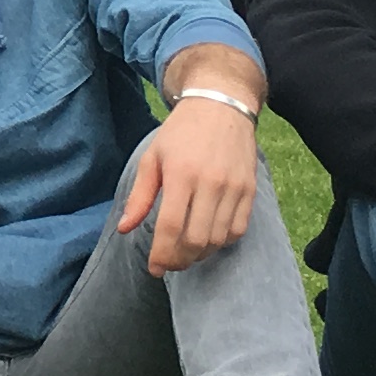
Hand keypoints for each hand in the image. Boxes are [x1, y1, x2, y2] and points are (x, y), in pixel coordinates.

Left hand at [118, 98, 260, 273]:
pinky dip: (222, 243)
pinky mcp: (250, 190)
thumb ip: (140, 196)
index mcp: (181, 174)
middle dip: (180, 260)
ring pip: (218, 238)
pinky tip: (208, 240)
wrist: (221, 107)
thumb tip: (124, 228)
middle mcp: (210, 183)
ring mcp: (234, 188)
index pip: (171, 226)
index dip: (162, 254)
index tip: (154, 269)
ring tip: (185, 254)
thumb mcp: (152, 157)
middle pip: (196, 239)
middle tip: (169, 264)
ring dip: (200, 255)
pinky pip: (238, 229)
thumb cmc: (181, 133)